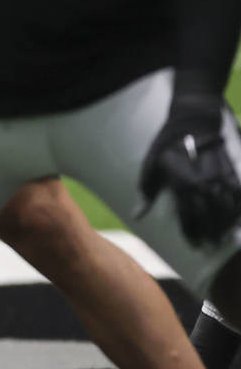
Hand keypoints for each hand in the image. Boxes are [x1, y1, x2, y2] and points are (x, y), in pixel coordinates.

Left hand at [138, 94, 240, 245]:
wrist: (192, 122)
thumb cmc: (166, 146)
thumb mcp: (150, 166)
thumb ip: (146, 192)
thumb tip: (137, 216)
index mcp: (181, 182)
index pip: (188, 214)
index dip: (191, 232)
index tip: (193, 245)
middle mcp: (203, 181)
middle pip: (209, 214)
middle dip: (210, 232)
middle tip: (210, 245)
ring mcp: (220, 176)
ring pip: (228, 207)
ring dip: (226, 224)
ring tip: (222, 236)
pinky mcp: (231, 170)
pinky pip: (239, 194)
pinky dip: (239, 208)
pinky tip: (236, 219)